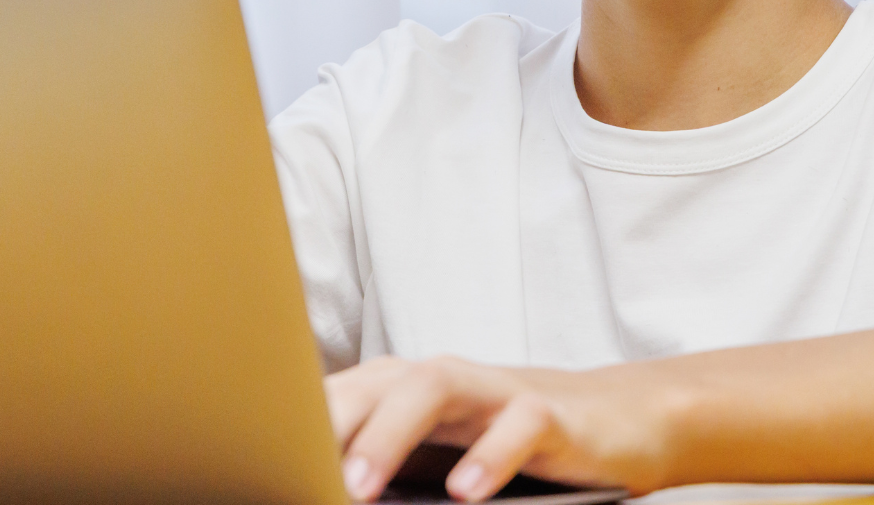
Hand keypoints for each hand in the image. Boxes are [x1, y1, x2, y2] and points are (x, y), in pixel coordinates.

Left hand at [325, 355, 681, 502]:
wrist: (616, 419)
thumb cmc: (504, 442)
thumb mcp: (438, 455)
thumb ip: (383, 468)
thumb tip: (317, 490)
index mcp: (403, 388)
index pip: (338, 395)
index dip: (293, 425)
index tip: (258, 462)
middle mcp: (441, 380)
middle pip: (374, 383)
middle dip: (328, 426)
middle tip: (295, 473)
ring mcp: (494, 391)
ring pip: (433, 390)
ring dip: (389, 435)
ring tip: (358, 485)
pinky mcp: (547, 413)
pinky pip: (515, 426)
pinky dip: (488, 458)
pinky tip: (466, 494)